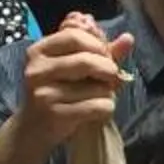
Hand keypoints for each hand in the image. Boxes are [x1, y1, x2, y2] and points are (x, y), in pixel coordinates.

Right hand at [16, 15, 129, 150]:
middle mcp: (37, 69)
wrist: (35, 128)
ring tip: (99, 96)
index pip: (74, 35)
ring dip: (108, 92)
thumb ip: (101, 50)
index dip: (98, 44)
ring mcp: (43, 93)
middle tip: (112, 77)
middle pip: (86, 60)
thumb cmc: (60, 91)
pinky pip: (97, 107)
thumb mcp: (75, 66)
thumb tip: (128, 38)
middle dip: (108, 69)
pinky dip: (106, 108)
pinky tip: (98, 111)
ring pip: (96, 86)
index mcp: (39, 50)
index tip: (105, 55)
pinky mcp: (55, 114)